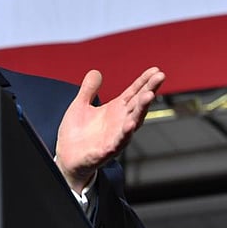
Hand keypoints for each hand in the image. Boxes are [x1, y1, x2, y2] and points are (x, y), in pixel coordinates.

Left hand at [55, 67, 164, 190]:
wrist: (66, 158)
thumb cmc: (76, 133)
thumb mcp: (80, 105)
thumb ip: (88, 90)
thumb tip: (96, 72)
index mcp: (114, 110)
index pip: (133, 93)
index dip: (143, 81)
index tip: (156, 70)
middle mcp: (119, 122)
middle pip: (137, 104)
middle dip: (148, 90)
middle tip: (160, 77)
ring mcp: (115, 137)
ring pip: (132, 122)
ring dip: (141, 109)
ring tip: (149, 95)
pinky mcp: (105, 150)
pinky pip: (117, 142)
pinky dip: (124, 134)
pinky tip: (130, 125)